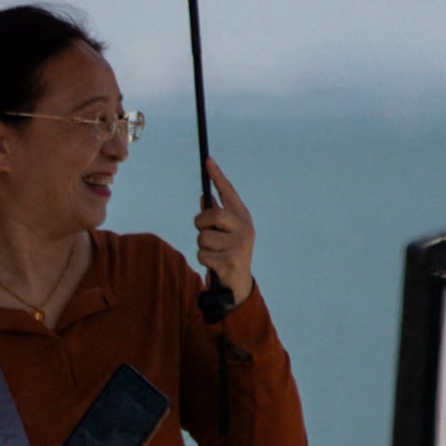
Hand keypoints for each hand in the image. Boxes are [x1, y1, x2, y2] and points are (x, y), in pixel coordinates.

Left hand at [194, 161, 257, 308]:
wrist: (236, 285)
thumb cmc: (226, 253)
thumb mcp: (223, 233)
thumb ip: (215, 216)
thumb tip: (205, 197)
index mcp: (242, 217)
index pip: (229, 192)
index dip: (218, 176)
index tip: (207, 160)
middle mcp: (245, 228)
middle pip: (212, 215)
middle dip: (201, 224)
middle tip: (203, 231)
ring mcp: (240, 245)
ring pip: (203, 237)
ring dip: (201, 247)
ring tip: (213, 253)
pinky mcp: (231, 261)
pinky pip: (202, 254)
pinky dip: (203, 260)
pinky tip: (214, 264)